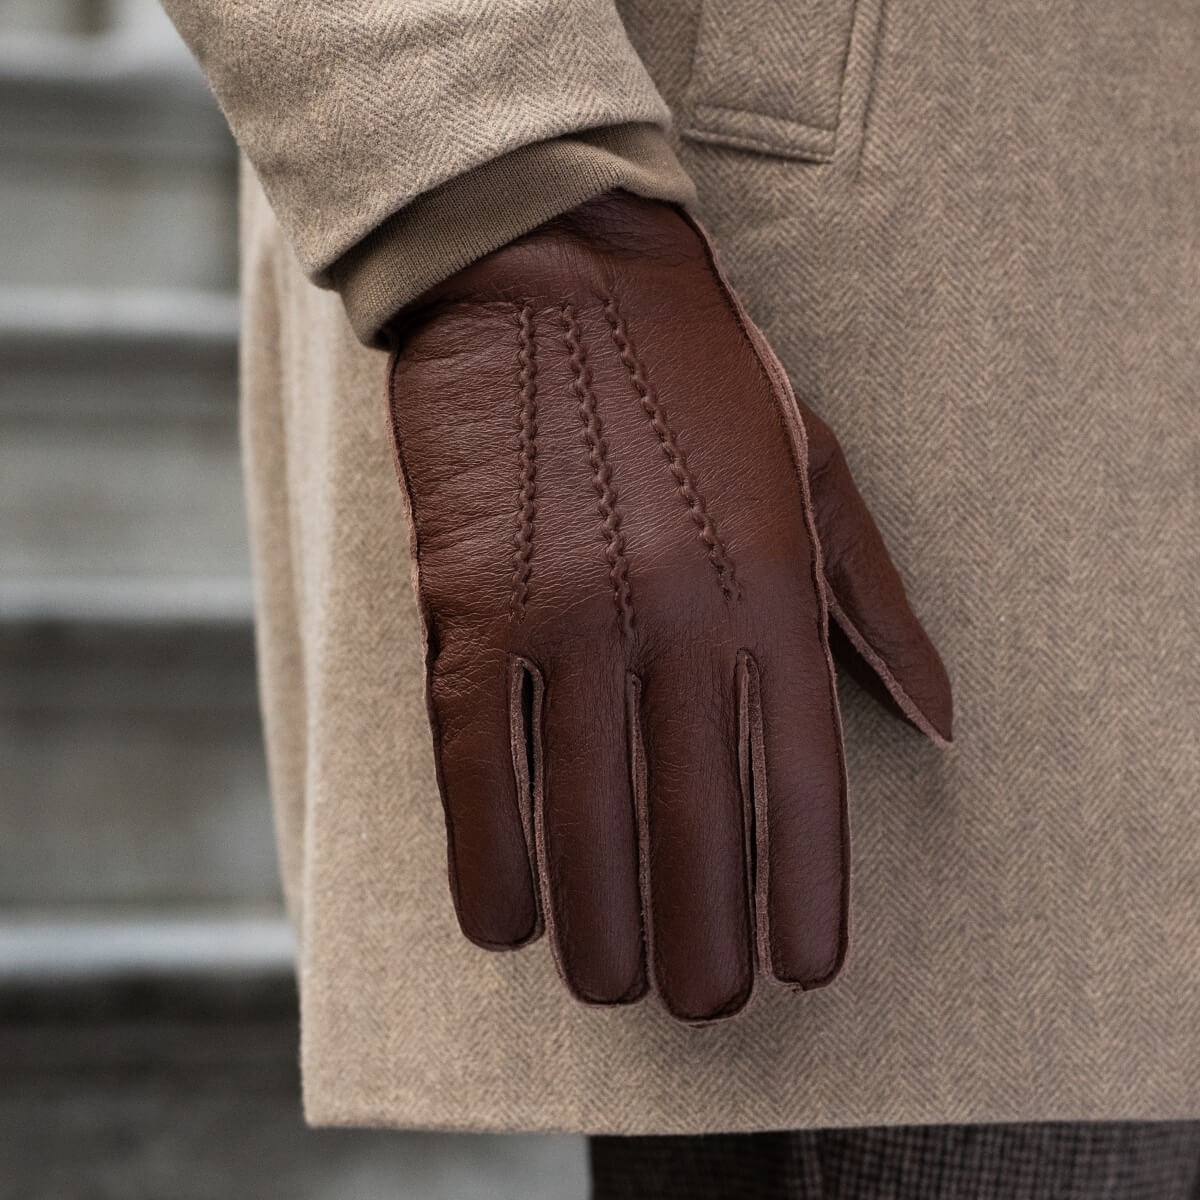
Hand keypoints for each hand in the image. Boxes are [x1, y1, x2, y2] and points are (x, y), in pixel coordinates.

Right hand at [383, 190, 950, 1022]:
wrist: (554, 275)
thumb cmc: (697, 374)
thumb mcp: (816, 469)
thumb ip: (875, 604)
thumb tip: (942, 722)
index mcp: (773, 587)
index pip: (802, 783)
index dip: (804, 893)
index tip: (801, 969)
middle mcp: (678, 616)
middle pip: (691, 825)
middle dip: (701, 941)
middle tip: (700, 1003)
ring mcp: (567, 614)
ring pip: (580, 816)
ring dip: (596, 925)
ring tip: (609, 986)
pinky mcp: (468, 603)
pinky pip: (475, 761)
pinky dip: (486, 856)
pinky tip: (502, 921)